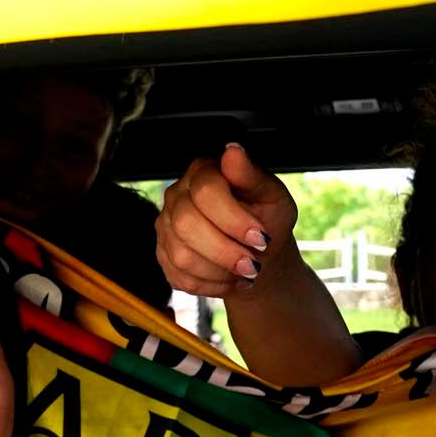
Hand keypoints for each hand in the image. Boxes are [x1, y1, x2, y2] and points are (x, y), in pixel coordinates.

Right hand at [155, 143, 298, 298]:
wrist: (258, 253)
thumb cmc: (266, 220)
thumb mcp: (272, 197)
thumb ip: (252, 176)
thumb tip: (233, 151)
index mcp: (204, 172)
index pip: (206, 191)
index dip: (234, 219)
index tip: (261, 237)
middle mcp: (177, 195)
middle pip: (187, 224)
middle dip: (224, 251)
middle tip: (253, 265)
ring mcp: (166, 226)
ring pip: (181, 255)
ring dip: (219, 271)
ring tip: (244, 273)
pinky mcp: (163, 254)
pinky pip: (179, 277)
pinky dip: (210, 285)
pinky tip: (229, 279)